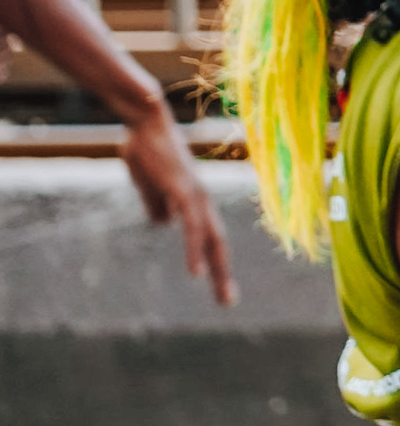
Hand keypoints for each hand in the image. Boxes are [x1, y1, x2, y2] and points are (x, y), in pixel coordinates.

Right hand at [119, 105, 237, 305]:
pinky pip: (193, 227)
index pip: (211, 237)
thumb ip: (158, 204)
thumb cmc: (148, 151)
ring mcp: (195, 195)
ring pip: (211, 238)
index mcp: (195, 200)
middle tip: (228, 302)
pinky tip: (197, 272)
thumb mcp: (151, 185)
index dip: (216, 261)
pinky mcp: (184, 191)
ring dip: (217, 268)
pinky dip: (197, 250)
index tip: (221, 287)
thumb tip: (163, 223)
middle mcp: (202, 199)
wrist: (145, 123)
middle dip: (224, 273)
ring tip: (222, 295)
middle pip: (219, 242)